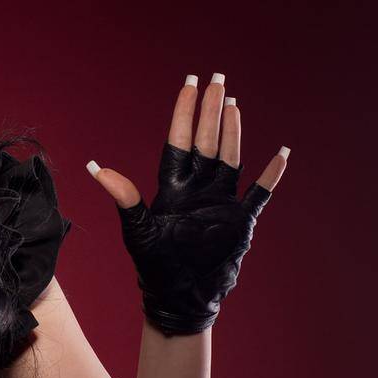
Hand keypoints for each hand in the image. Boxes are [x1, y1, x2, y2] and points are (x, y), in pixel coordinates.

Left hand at [86, 72, 287, 335]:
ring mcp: (220, 203)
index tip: (189, 84)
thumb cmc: (154, 268)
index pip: (178, 141)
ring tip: (233, 103)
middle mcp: (197, 190)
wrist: (180, 298)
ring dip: (232, 131)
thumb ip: (124, 197)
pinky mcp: (240, 221)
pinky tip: (281, 154)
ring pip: (229, 157)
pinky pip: (259, 193)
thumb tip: (96, 168)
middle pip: (206, 141)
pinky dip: (271, 176)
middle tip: (218, 79)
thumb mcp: (137, 231)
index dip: (184, 113)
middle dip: (211, 110)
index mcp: (172, 189)